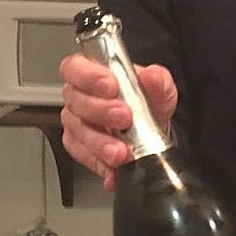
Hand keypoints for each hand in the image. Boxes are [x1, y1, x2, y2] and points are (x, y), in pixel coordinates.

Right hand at [59, 53, 177, 190]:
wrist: (153, 132)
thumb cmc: (148, 103)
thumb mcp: (160, 88)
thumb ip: (157, 80)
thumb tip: (151, 77)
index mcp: (93, 73)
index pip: (75, 67)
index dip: (88, 75)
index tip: (110, 86)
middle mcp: (80, 97)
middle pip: (76, 101)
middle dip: (100, 111)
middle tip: (123, 118)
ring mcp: (78, 123)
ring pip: (79, 132)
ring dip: (101, 143)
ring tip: (121, 150)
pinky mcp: (80, 147)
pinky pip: (84, 156)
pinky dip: (101, 164)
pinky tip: (114, 168)